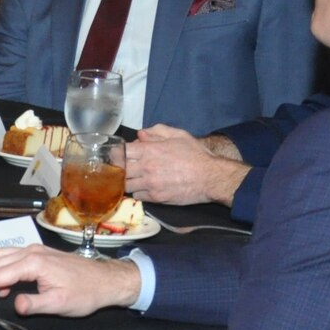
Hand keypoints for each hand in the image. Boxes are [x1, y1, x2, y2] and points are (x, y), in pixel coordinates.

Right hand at [0, 244, 140, 316]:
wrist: (106, 280)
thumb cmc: (87, 292)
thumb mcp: (60, 304)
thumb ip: (35, 304)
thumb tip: (15, 304)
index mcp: (35, 263)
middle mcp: (32, 252)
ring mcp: (35, 251)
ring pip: (1, 256)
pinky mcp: (39, 254)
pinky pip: (11, 257)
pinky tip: (1, 286)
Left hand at [125, 125, 249, 206]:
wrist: (210, 177)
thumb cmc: (196, 155)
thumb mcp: (179, 136)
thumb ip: (158, 132)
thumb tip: (140, 134)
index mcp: (150, 151)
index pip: (121, 152)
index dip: (118, 153)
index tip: (120, 154)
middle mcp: (146, 168)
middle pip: (120, 170)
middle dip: (121, 168)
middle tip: (125, 168)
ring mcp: (150, 184)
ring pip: (126, 185)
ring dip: (128, 182)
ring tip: (134, 179)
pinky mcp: (156, 198)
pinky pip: (138, 196)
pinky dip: (138, 192)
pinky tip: (144, 188)